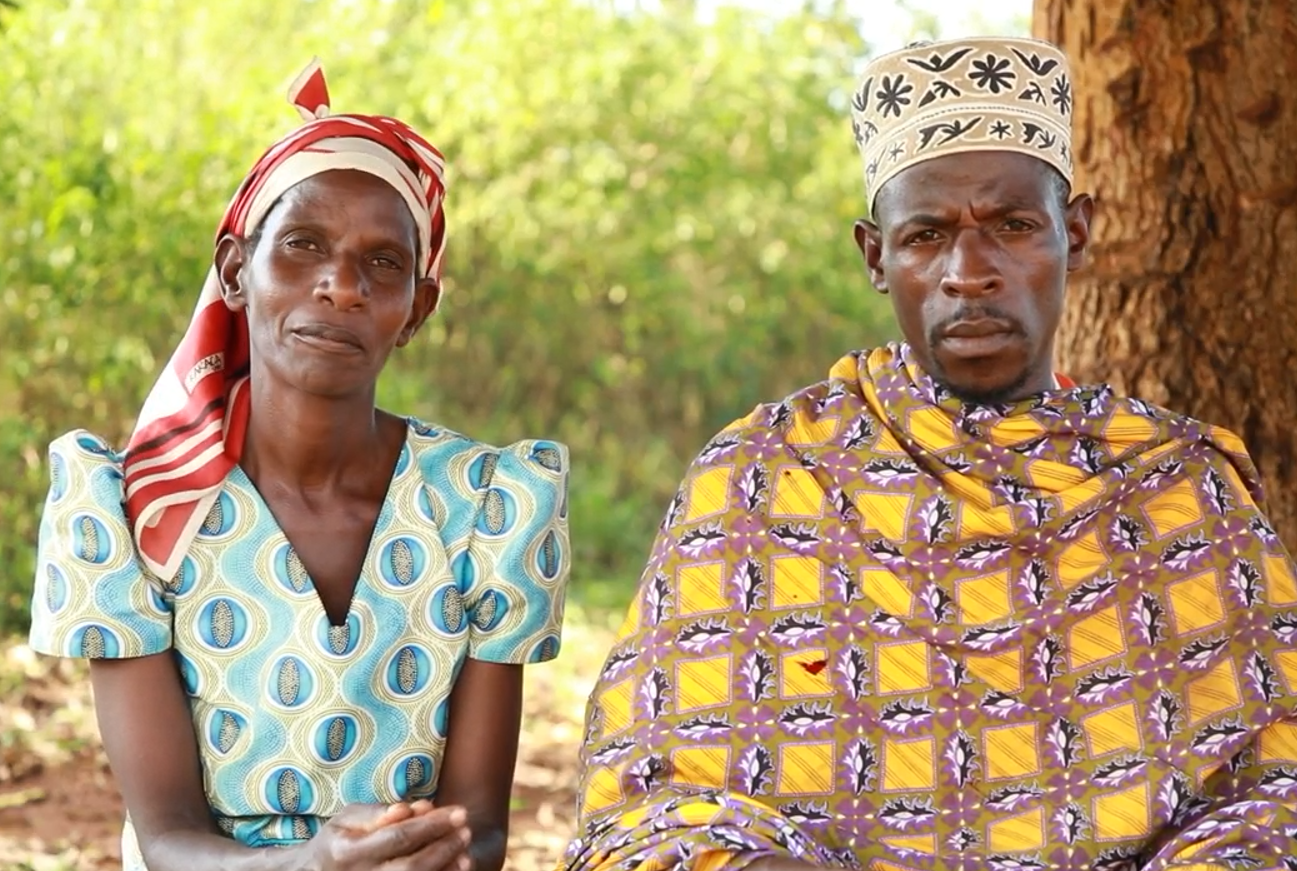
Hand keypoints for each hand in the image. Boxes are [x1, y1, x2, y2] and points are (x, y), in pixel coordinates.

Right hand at [305, 802, 471, 870]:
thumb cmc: (336, 842)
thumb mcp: (346, 819)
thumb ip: (377, 813)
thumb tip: (409, 809)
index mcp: (349, 852)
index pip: (398, 837)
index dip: (432, 825)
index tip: (459, 812)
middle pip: (412, 867)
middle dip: (444, 847)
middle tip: (466, 829)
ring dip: (446, 869)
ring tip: (465, 851)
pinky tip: (455, 868)